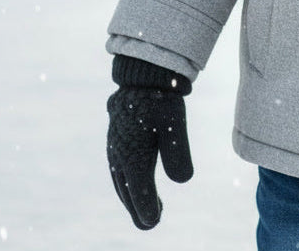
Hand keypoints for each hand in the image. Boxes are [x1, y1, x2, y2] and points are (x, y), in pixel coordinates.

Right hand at [106, 58, 192, 228]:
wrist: (141, 75)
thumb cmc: (161, 100)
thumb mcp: (174, 124)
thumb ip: (177, 155)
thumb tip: (183, 180)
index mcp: (133, 158)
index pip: (139, 194)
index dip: (147, 211)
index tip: (154, 222)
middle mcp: (120, 158)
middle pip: (128, 193)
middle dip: (139, 209)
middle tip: (152, 222)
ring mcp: (115, 149)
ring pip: (122, 182)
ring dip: (133, 196)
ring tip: (150, 208)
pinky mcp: (116, 141)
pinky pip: (119, 169)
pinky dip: (128, 182)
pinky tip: (137, 181)